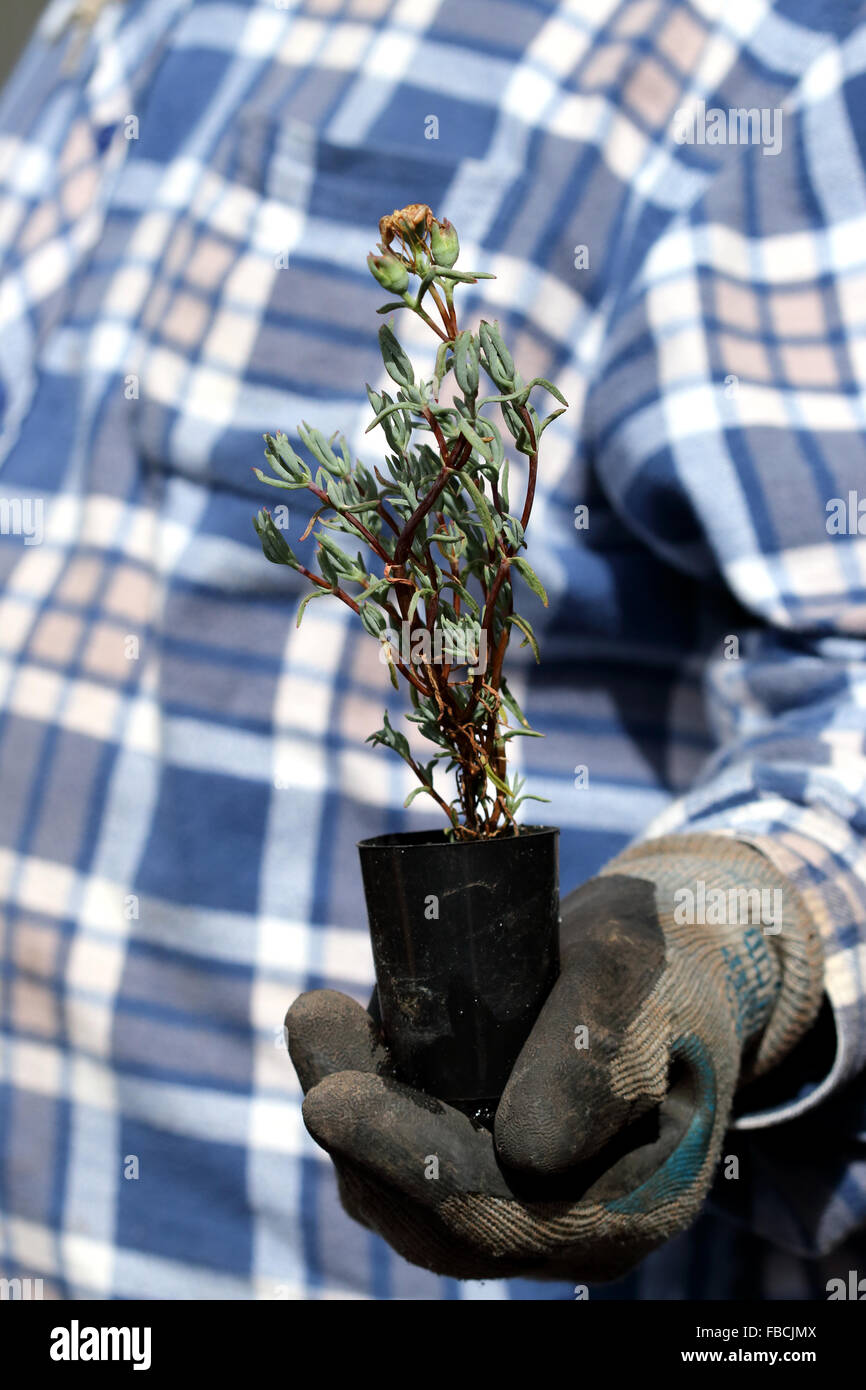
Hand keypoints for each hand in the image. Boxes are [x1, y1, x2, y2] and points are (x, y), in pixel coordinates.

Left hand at [286, 837, 821, 1280]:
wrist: (678, 973)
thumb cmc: (664, 968)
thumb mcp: (637, 978)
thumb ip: (595, 1053)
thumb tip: (522, 1150)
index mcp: (625, 1206)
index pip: (496, 1215)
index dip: (406, 1164)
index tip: (329, 1100)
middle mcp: (567, 1229)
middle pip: (433, 1216)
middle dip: (357, 1128)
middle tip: (313, 1026)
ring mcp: (523, 1206)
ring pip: (406, 1191)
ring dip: (352, 1106)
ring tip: (324, 1016)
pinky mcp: (485, 1167)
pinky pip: (408, 1155)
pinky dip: (371, 1095)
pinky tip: (353, 1027)